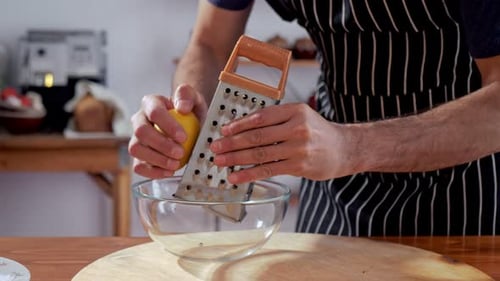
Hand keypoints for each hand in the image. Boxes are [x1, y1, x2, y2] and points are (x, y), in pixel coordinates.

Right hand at [128, 84, 206, 177]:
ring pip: (135, 149)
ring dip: (156, 160)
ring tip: (176, 164)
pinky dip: (153, 172)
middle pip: (141, 132)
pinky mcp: (138, 156)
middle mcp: (139, 120)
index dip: (168, 125)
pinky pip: (138, 166)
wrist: (189, 125)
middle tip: (180, 153)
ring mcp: (136, 138)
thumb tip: (182, 107)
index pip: (154, 112)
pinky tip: (169, 171)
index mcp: (151, 103)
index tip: (184, 137)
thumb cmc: (190, 112)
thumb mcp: (194, 98)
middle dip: (161, 145)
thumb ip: (187, 95)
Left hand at [210, 103, 357, 183]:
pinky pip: (268, 170)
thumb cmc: (316, 132)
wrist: (344, 149)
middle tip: (215, 148)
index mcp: (294, 111)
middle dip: (232, 143)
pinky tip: (236, 176)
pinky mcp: (299, 166)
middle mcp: (297, 128)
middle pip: (258, 136)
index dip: (239, 124)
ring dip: (237, 158)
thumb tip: (242, 128)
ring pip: (261, 153)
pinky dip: (249, 173)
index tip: (223, 130)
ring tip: (220, 162)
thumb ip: (275, 119)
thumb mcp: (300, 117)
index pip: (261, 117)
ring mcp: (298, 148)